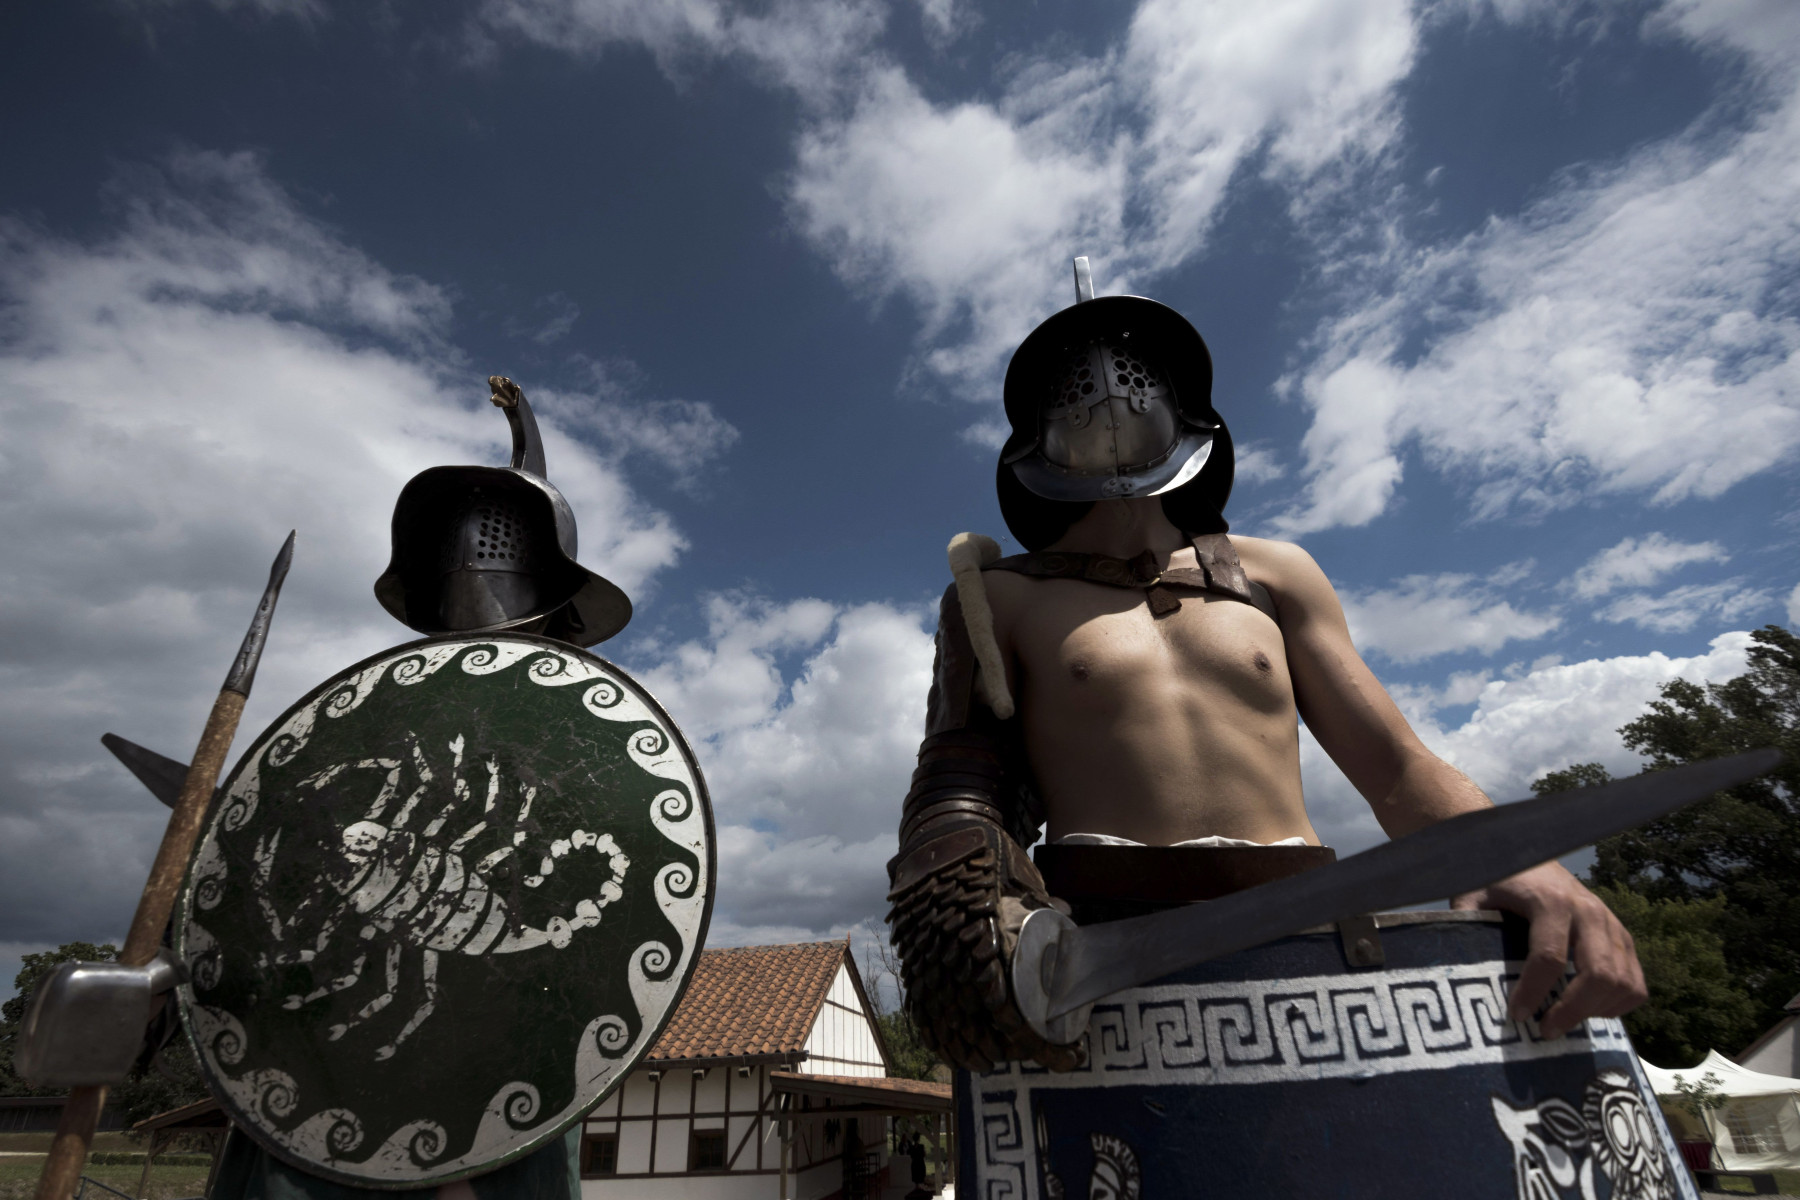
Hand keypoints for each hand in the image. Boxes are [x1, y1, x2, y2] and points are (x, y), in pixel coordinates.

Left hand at [1452, 861, 1645, 1038]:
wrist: (1528, 848)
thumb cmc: (1498, 877)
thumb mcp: (1474, 894)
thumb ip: (1466, 924)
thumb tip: (1456, 968)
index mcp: (1550, 901)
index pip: (1549, 956)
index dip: (1534, 991)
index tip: (1516, 1015)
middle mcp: (1588, 912)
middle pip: (1598, 973)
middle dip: (1573, 1010)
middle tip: (1545, 1031)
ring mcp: (1612, 924)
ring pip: (1623, 981)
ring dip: (1597, 1011)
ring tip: (1565, 1023)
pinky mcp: (1623, 936)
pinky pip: (1636, 981)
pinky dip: (1619, 1004)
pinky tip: (1591, 1011)